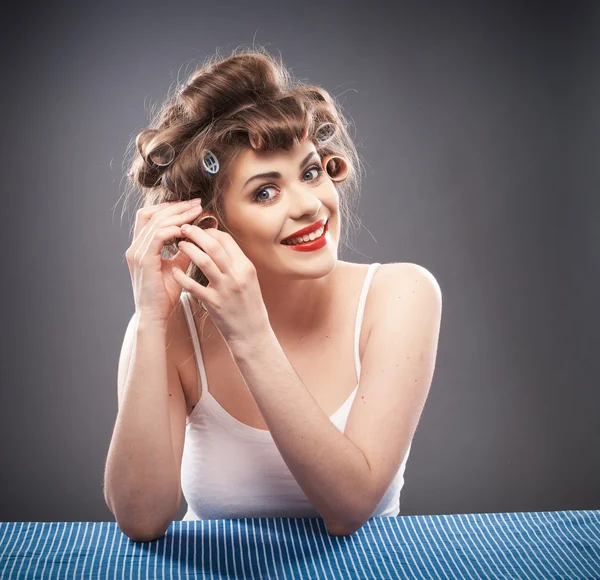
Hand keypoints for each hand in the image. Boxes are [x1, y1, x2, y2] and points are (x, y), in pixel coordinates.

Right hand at [125, 199, 204, 323]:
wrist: (155, 315)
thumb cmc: (164, 295)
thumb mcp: (176, 267)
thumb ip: (183, 251)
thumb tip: (197, 237)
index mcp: (140, 247)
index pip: (150, 216)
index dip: (170, 207)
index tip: (191, 205)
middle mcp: (135, 247)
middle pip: (152, 214)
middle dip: (177, 206)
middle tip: (197, 203)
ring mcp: (137, 253)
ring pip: (156, 222)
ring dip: (178, 215)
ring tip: (196, 212)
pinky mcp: (143, 260)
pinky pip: (158, 236)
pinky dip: (173, 230)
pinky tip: (187, 229)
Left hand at [172, 224, 269, 343]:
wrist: (252, 333)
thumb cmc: (249, 306)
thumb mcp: (248, 280)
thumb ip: (235, 263)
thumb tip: (220, 244)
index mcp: (246, 267)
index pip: (226, 240)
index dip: (210, 231)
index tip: (199, 229)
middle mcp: (236, 276)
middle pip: (214, 246)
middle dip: (196, 234)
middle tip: (184, 228)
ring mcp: (225, 289)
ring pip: (204, 261)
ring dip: (189, 250)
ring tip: (179, 244)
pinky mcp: (213, 303)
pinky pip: (193, 285)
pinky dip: (182, 276)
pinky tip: (175, 270)